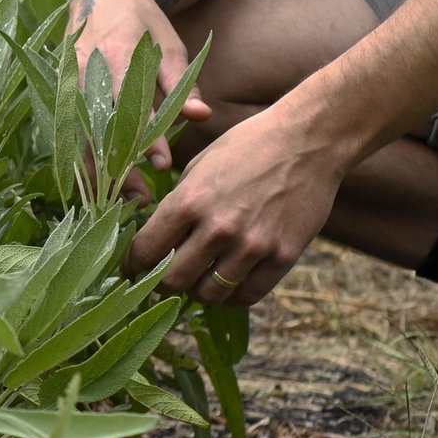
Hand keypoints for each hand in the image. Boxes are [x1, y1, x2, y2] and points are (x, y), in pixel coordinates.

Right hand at [69, 0, 208, 194]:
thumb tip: (201, 117)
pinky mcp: (61, 88)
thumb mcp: (169, 47)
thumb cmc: (143, 23)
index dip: (143, 138)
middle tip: (140, 198)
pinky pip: (71, 129)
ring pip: (79, 135)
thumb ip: (182, 84)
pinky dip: (85, 156)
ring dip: (98, 169)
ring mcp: (68, 80)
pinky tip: (102, 179)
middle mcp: (86, 71)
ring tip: (122, 197)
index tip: (161, 165)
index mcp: (115, 57)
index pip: (128, 107)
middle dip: (116, 167)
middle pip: (97, 129)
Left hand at [125, 101, 342, 308]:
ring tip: (198, 281)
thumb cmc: (247, 147)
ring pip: (211, 293)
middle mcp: (218, 227)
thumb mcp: (199, 167)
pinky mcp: (283, 256)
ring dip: (199, 291)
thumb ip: (179, 204)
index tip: (130, 269)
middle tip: (163, 280)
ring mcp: (253, 245)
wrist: (306, 141)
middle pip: (175, 280)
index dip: (132, 264)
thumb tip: (159, 238)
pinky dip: (233, 296)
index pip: (147, 249)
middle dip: (162, 283)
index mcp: (189, 200)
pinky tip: (229, 284)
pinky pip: (249, 295)